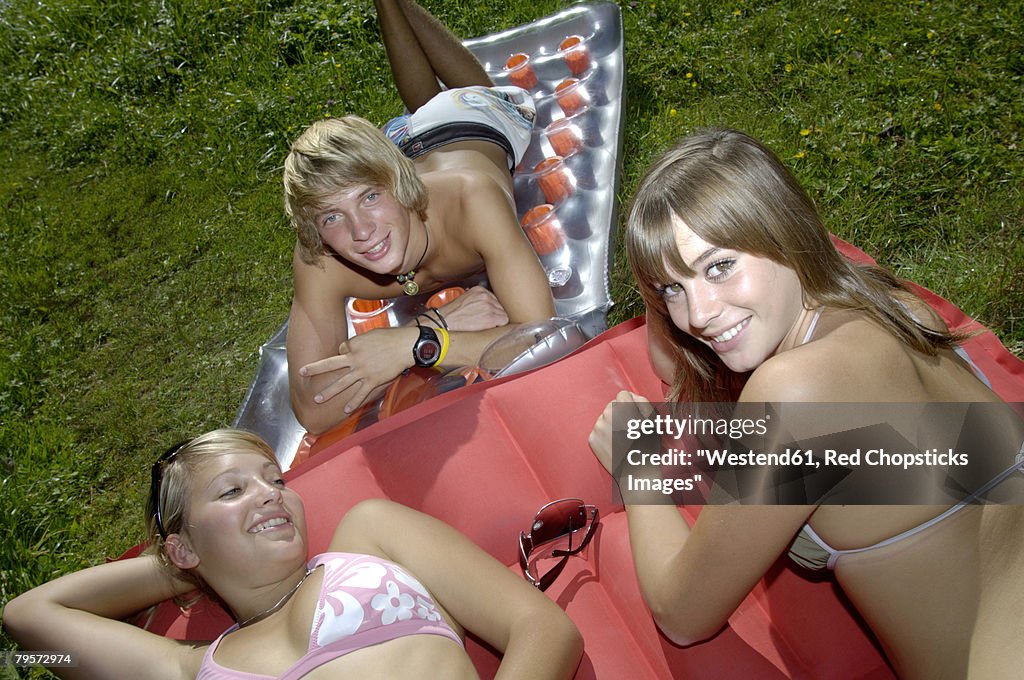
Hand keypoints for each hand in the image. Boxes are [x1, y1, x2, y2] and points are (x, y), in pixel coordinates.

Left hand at [299, 326, 416, 413]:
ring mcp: (363, 371)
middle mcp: (355, 359)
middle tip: (301, 373)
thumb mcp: (371, 334)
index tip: (350, 354)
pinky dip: (353, 402)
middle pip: (331, 365)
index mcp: (354, 345)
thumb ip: (359, 341)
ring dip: (328, 392)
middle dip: (315, 369)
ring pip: (342, 383)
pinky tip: (346, 410)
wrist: (406, 345)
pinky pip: (361, 394)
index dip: (345, 353)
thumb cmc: (391, 337)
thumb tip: (350, 347)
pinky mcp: (373, 381)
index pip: (342, 350)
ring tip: (317, 399)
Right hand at [435, 285, 508, 330]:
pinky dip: (499, 326)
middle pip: (500, 306)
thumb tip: (485, 307)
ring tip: (485, 325)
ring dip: (497, 320)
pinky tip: (489, 328)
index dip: (492, 309)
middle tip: (485, 321)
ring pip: (504, 313)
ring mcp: (489, 306)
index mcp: (479, 290)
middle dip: (495, 314)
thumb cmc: (451, 315)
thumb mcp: (464, 300)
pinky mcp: (491, 317)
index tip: (486, 314)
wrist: (443, 322)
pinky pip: (504, 321)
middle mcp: (486, 295)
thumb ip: (477, 300)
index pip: (495, 299)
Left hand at [589, 391, 656, 477]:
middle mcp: (609, 414)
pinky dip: (604, 436)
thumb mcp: (653, 419)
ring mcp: (598, 427)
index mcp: (624, 406)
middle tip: (629, 430)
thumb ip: (642, 401)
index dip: (630, 405)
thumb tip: (630, 395)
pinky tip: (614, 446)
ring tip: (622, 439)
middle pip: (612, 406)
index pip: (622, 395)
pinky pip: (598, 431)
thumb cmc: (648, 445)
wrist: (637, 471)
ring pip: (604, 418)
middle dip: (619, 414)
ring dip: (611, 425)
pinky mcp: (592, 439)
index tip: (634, 417)